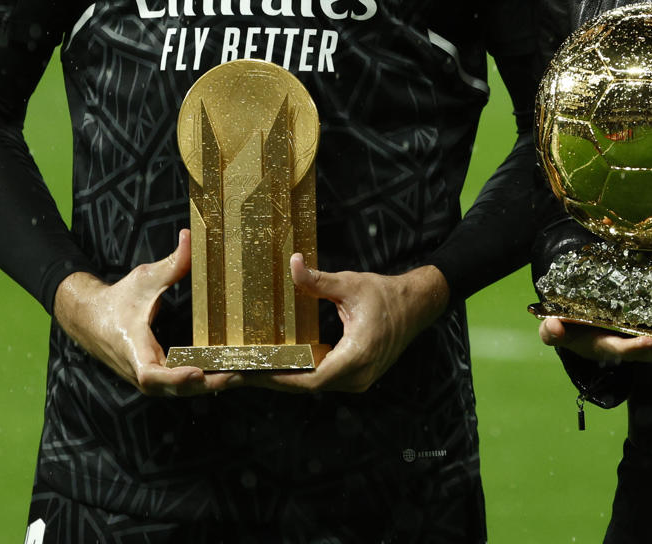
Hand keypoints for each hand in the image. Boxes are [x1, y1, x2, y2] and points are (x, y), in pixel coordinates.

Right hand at [52, 229, 238, 396]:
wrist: (91, 320)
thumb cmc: (118, 300)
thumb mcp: (144, 279)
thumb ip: (171, 264)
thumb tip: (191, 237)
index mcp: (134, 351)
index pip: (151, 375)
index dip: (174, 377)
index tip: (196, 372)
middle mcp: (143, 372)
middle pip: (177, 389)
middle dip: (209, 382)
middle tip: (240, 373)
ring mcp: (153, 380)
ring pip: (184, 391)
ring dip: (213, 384)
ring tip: (246, 374)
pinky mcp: (161, 378)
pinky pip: (185, 385)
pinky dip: (208, 380)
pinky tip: (235, 371)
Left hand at [252, 257, 449, 393]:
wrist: (418, 306)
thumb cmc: (387, 295)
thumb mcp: (351, 284)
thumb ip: (319, 281)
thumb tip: (292, 265)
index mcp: (355, 358)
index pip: (309, 379)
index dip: (277, 378)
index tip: (249, 373)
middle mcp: (356, 377)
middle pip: (304, 386)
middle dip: (269, 380)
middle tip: (233, 374)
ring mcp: (356, 380)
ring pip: (310, 385)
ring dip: (281, 379)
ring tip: (246, 372)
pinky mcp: (355, 376)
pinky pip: (319, 379)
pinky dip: (297, 374)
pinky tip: (274, 365)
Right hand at [537, 315, 651, 372]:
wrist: (582, 325)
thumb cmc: (570, 327)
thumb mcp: (558, 330)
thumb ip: (553, 331)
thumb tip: (552, 327)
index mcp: (607, 346)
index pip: (622, 349)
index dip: (634, 348)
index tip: (648, 342)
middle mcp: (628, 348)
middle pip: (650, 353)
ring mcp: (642, 344)